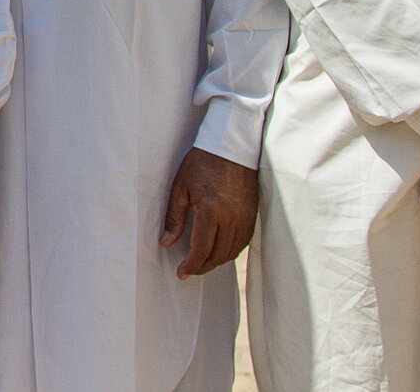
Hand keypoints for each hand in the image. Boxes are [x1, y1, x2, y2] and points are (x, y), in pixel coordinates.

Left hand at [160, 147, 257, 278]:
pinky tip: (218, 251)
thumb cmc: (203, 162)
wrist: (231, 147)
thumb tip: (167, 242)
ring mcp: (245, 219)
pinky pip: (242, 244)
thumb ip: (174, 217)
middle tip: (189, 270)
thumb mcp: (181, 187)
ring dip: (215, 262)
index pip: (201, 250)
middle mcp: (232, 219)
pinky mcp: (252, 216)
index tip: (181, 273)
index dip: (191, 265)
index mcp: (211, 211)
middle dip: (202, 267)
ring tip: (201, 263)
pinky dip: (229, 252)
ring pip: (231, 252)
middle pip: (217, 256)